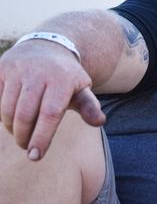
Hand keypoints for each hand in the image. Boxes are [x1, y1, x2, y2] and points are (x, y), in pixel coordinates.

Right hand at [0, 40, 105, 160]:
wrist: (46, 46)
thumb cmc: (66, 77)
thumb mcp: (82, 88)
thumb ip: (90, 106)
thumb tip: (100, 121)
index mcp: (62, 79)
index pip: (50, 114)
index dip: (42, 137)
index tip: (35, 156)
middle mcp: (38, 72)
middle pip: (25, 115)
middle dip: (23, 137)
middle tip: (27, 147)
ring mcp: (17, 69)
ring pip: (6, 109)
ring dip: (11, 128)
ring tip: (20, 132)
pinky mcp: (0, 69)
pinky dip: (0, 114)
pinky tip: (10, 117)